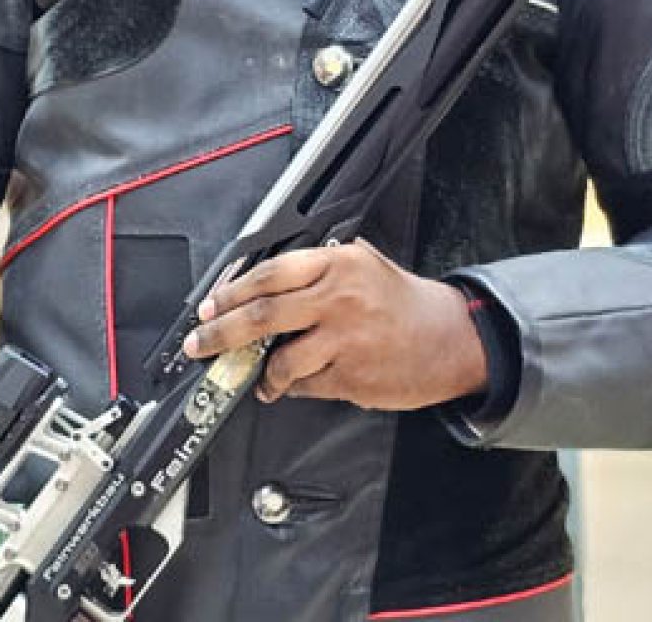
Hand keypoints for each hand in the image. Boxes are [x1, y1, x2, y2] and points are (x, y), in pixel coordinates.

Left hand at [183, 238, 487, 410]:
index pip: (270, 274)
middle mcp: (339, 299)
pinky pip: (306, 386)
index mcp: (339, 265)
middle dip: (221, 333)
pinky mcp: (352, 378)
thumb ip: (318, 268)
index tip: (210, 307)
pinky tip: (299, 383)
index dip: (232, 292)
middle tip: (201, 344)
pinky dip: (294, 387)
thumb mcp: (365, 264)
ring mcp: (346, 341)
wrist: (450, 339)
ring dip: (262, 373)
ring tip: (259, 377)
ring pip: (281, 360)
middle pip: (262, 316)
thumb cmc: (404, 303)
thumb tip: (261, 283)